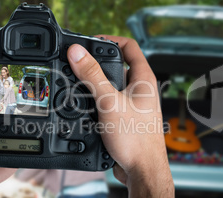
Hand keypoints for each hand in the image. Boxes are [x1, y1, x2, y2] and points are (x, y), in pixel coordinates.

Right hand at [67, 35, 173, 196]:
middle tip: (80, 64)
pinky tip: (85, 106)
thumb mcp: (109, 102)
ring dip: (96, 83)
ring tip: (79, 84)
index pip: (129, 47)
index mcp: (144, 79)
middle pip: (118, 65)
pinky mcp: (125, 117)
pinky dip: (97, 100)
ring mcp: (133, 104)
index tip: (91, 42)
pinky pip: (109, 101)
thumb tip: (78, 53)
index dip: (110, 39)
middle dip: (98, 63)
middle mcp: (141, 89)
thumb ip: (93, 76)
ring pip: (111, 85)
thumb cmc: (136, 140)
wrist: (142, 170)